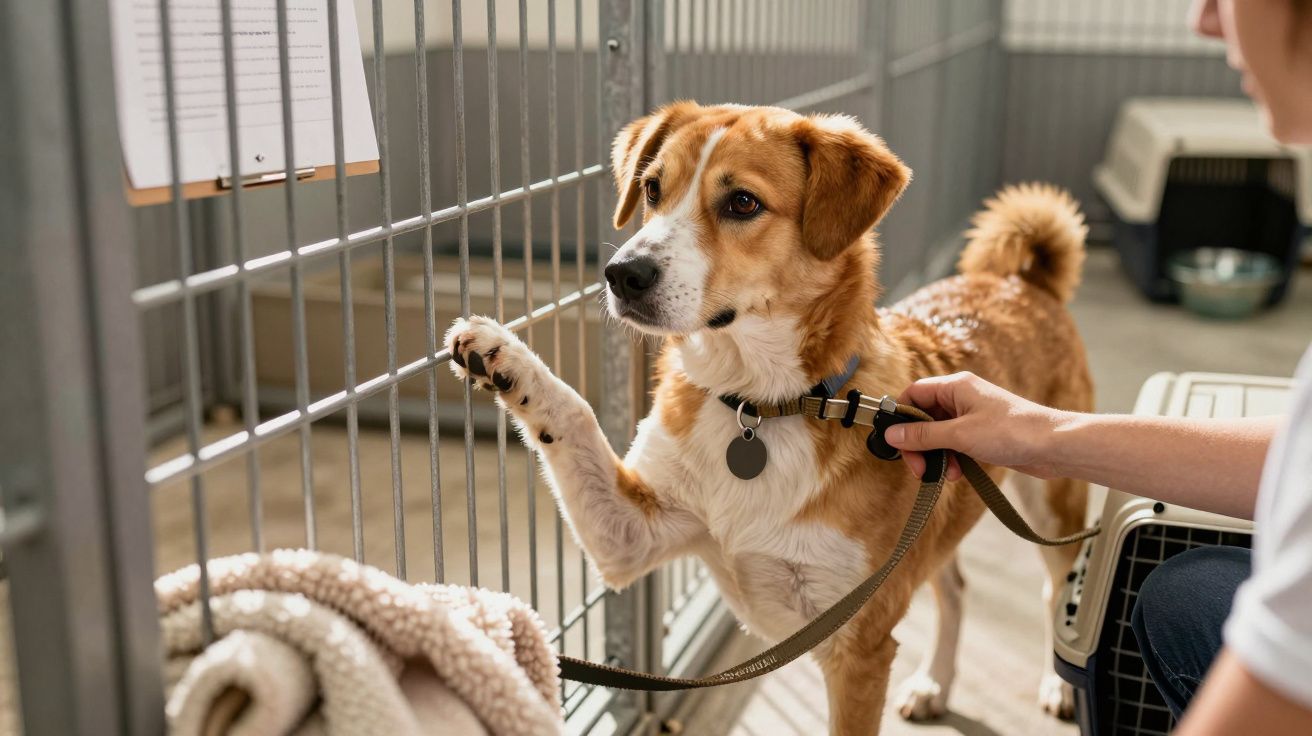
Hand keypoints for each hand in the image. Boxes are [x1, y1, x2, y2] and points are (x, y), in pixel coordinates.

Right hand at [885, 372, 1068, 480]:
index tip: (897, 441)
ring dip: (935, 455)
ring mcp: (972, 416)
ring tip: (944, 473)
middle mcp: (962, 397)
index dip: (901, 416)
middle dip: (918, 444)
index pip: (914, 394)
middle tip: (918, 468)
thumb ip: (923, 435)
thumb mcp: (959, 435)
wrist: (1053, 446)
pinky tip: (958, 473)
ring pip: (938, 434)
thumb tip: (892, 434)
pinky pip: (955, 444)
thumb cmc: (1011, 432)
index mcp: (955, 386)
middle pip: (924, 417)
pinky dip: (951, 459)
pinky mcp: (982, 434)